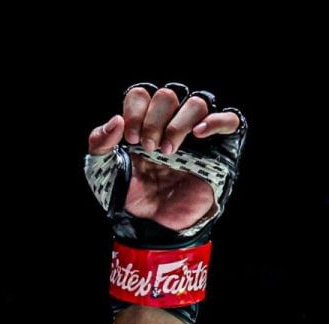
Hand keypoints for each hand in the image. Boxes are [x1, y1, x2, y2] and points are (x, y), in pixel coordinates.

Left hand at [86, 85, 243, 231]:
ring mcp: (197, 133)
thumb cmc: (130, 195)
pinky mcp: (221, 147)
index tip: (130, 139)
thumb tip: (115, 121)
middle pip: (167, 95)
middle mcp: (170, 122)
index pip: (141, 94)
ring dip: (177, 124)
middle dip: (154, 120)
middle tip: (149, 148)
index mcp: (142, 122)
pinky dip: (216, 121)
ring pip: (196, 102)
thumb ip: (99, 144)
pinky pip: (230, 120)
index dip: (135, 110)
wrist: (152, 224)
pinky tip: (199, 134)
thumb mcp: (102, 172)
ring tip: (167, 152)